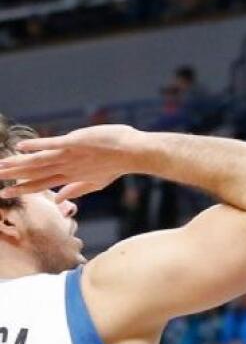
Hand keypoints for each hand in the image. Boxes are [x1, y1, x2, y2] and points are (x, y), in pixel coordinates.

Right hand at [0, 124, 144, 200]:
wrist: (135, 153)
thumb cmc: (117, 165)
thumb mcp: (96, 182)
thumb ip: (76, 190)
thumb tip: (59, 201)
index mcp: (70, 176)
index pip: (41, 184)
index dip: (23, 189)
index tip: (5, 193)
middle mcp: (67, 168)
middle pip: (35, 173)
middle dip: (13, 176)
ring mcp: (70, 155)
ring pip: (39, 161)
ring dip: (18, 163)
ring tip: (0, 165)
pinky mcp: (75, 142)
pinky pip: (52, 144)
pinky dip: (37, 146)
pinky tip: (21, 147)